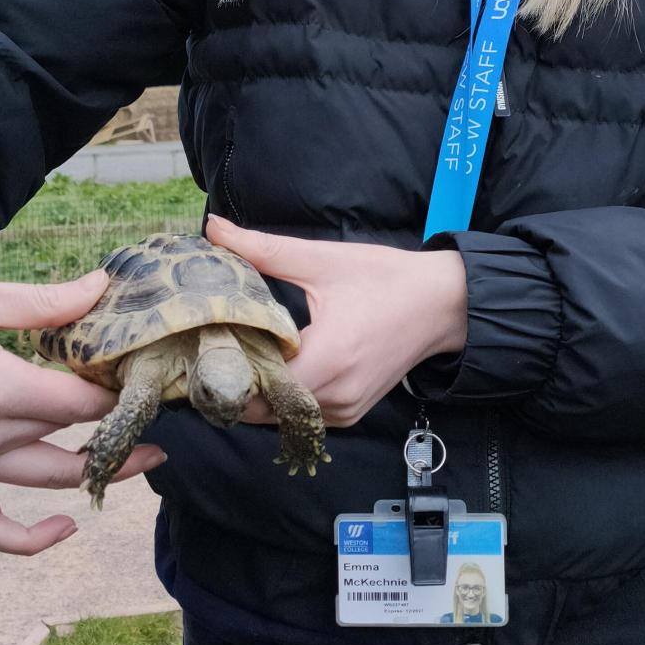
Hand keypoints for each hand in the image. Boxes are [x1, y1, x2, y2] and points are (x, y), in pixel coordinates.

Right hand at [0, 271, 167, 555]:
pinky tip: (64, 526)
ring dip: (101, 476)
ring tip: (145, 458)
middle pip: (76, 446)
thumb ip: (43, 302)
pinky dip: (27, 540)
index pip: (82, 402)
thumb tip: (102, 286)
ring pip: (47, 484)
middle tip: (163, 413)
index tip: (149, 373)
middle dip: (125, 431)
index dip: (122, 389)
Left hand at [204, 215, 466, 426]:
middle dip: (235, 382)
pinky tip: (273, 366)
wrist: (442, 304)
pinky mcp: (351, 413)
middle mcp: (336, 395)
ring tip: (238, 356)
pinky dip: (284, 397)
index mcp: (328, 359)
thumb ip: (263, 249)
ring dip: (258, 393)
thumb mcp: (323, 260)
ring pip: (281, 416)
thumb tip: (213, 228)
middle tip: (210, 349)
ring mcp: (345, 410)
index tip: (202, 345)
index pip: (256, 387)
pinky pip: (303, 414)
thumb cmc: (386, 279)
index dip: (224, 369)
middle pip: (263, 408)